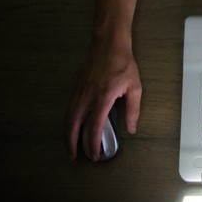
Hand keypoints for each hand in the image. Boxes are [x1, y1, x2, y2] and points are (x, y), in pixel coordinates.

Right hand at [64, 39, 141, 159]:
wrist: (109, 45)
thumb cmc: (124, 65)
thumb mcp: (135, 87)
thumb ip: (133, 110)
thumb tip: (131, 129)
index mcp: (103, 98)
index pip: (95, 126)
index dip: (93, 143)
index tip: (94, 155)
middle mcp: (87, 96)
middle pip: (73, 124)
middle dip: (72, 143)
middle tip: (74, 156)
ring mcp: (79, 91)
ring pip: (68, 117)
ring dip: (67, 134)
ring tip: (70, 147)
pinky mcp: (76, 87)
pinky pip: (68, 108)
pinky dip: (67, 122)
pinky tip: (70, 128)